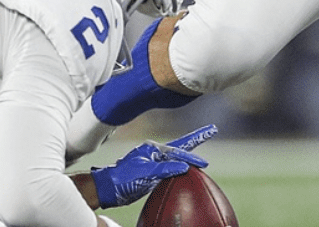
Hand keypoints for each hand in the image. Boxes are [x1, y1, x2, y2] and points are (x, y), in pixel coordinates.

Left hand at [90, 124, 216, 207]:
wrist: (107, 188)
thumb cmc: (123, 180)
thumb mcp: (145, 174)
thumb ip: (165, 169)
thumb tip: (184, 166)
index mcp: (153, 150)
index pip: (178, 150)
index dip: (193, 156)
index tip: (205, 162)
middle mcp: (154, 153)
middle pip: (180, 146)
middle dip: (196, 139)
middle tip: (211, 130)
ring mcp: (152, 161)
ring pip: (175, 155)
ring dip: (188, 150)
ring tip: (201, 139)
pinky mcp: (150, 170)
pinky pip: (170, 165)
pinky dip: (180, 163)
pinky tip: (184, 165)